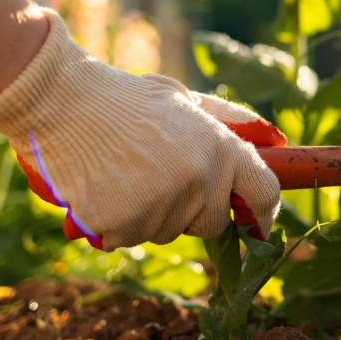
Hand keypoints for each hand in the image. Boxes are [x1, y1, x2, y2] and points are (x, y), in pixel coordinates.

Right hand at [0, 12, 282, 248]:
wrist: (63, 102)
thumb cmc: (126, 100)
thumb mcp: (185, 100)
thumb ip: (230, 123)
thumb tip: (277, 141)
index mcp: (220, 148)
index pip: (265, 194)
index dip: (263, 215)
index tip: (255, 224)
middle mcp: (199, 180)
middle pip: (212, 224)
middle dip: (192, 210)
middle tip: (157, 177)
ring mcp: (162, 205)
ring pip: (166, 233)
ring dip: (149, 215)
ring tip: (123, 173)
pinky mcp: (124, 225)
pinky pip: (128, 240)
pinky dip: (116, 223)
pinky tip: (103, 188)